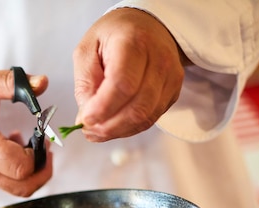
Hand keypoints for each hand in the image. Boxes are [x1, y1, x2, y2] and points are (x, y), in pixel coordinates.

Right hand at [0, 68, 51, 194]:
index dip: (38, 154)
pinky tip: (9, 150)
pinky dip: (14, 173)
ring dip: (29, 171)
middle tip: (44, 148)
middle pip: (24, 187)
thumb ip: (11, 82)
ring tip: (24, 145)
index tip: (41, 137)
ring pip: (17, 189)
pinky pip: (4, 186)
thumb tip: (42, 82)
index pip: (21, 166)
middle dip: (42, 169)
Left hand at [73, 8, 184, 141]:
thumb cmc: (113, 36)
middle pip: (137, 107)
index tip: (85, 119)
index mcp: (134, 42)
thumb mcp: (87, 50)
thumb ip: (85, 84)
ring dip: (118, 131)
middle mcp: (159, 60)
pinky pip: (151, 119)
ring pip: (145, 118)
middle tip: (88, 129)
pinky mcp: (173, 92)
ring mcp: (170, 78)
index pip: (123, 84)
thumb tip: (86, 119)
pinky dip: (129, 128)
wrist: (146, 26)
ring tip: (97, 130)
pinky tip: (113, 124)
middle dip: (109, 126)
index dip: (103, 107)